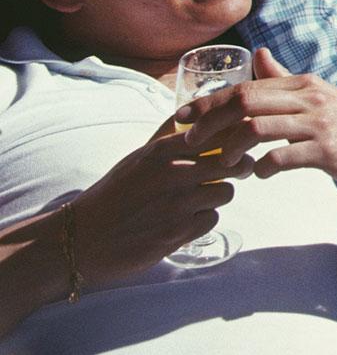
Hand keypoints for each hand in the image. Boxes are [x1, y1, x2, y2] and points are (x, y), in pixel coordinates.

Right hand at [68, 124, 248, 285]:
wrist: (81, 238)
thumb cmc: (114, 194)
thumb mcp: (138, 158)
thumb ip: (167, 138)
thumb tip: (192, 116)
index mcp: (161, 151)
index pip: (218, 132)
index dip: (235, 137)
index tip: (238, 142)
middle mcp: (171, 174)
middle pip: (233, 161)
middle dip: (237, 166)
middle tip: (233, 170)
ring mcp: (176, 204)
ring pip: (226, 192)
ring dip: (217, 196)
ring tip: (198, 199)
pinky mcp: (177, 232)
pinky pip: (211, 219)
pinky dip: (202, 220)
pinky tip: (184, 221)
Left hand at [182, 49, 336, 188]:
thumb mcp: (317, 94)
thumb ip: (283, 78)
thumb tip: (257, 54)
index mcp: (301, 84)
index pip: (244, 87)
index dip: (207, 102)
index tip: (180, 117)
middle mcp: (308, 98)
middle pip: (244, 103)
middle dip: (208, 122)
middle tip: (188, 142)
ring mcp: (318, 123)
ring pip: (257, 129)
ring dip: (230, 148)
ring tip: (222, 163)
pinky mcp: (326, 150)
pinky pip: (281, 157)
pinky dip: (261, 168)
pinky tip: (257, 174)